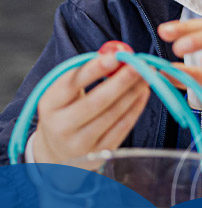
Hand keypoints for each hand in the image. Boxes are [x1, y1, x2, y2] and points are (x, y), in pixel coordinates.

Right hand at [33, 53, 149, 164]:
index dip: (95, 69)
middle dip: (122, 81)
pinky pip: (122, 128)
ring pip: (113, 115)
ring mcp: (81, 143)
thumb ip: (84, 73)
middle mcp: (62, 126)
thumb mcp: (63, 93)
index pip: (72, 84)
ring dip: (133, 93)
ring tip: (147, 76)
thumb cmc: (64, 112)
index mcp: (50, 104)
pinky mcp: (100, 154)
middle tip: (139, 65)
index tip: (116, 56)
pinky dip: (135, 109)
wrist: (57, 153)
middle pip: (96, 101)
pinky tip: (143, 93)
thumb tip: (116, 53)